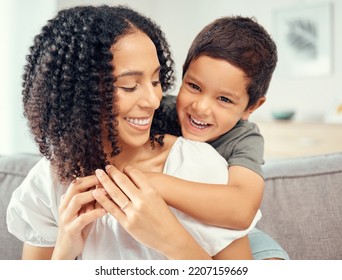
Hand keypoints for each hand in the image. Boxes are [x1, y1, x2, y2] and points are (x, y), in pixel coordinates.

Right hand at [52, 175, 106, 259]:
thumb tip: (105, 187)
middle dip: (91, 180)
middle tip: (106, 179)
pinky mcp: (71, 229)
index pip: (76, 182)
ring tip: (106, 192)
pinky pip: (82, 219)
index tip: (104, 175)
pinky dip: (94, 213)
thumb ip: (91, 201)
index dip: (90, 177)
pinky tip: (105, 211)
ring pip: (76, 200)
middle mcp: (64, 206)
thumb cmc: (79, 228)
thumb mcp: (85, 211)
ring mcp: (66, 218)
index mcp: (67, 201)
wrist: (66, 249)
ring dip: (93, 194)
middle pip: (75, 187)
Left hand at [93, 165, 210, 258]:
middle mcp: (142, 200)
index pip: (135, 174)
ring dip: (105, 182)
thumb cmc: (165, 217)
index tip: (120, 167)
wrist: (170, 237)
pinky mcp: (128, 223)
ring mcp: (134, 212)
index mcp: (151, 191)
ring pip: (115, 193)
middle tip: (106, 167)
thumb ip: (145, 189)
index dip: (126, 169)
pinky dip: (103, 200)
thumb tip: (131, 180)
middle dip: (112, 172)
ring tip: (98, 174)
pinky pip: (112, 209)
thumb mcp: (158, 198)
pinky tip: (96, 193)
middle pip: (123, 182)